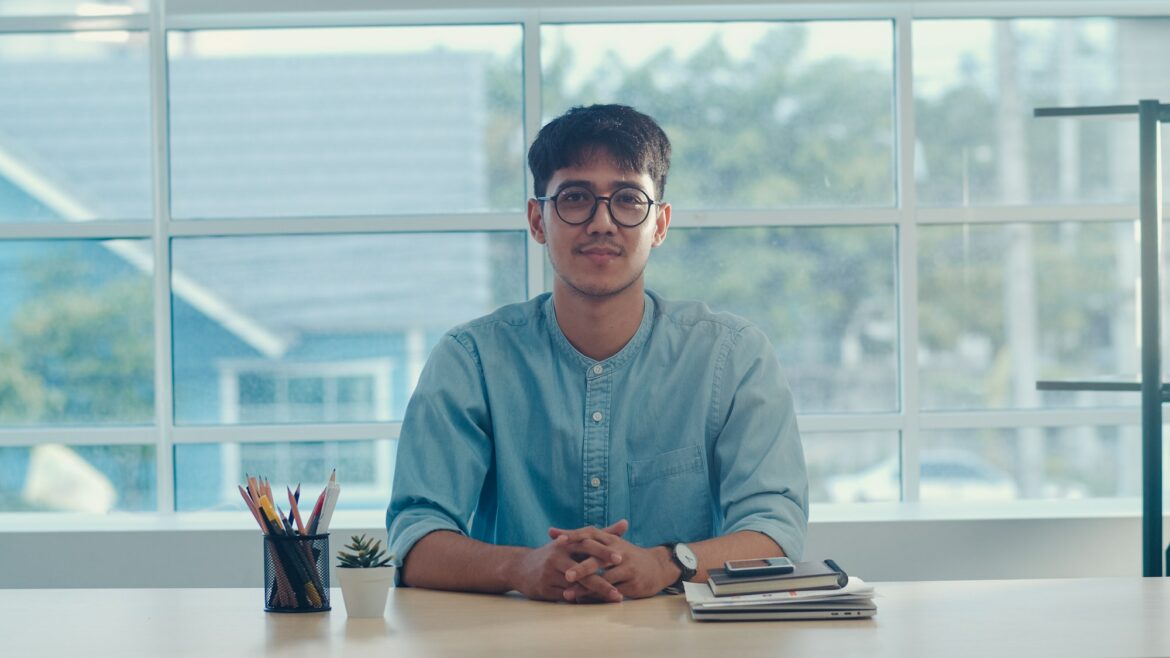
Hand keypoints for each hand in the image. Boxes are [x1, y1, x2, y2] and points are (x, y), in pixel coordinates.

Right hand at [504, 528, 623, 602]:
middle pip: (582, 569)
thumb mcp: (574, 542)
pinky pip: (566, 596)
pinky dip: (581, 599)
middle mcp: (557, 556)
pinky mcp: (544, 588)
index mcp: (566, 543)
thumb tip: (625, 523)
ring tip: (613, 599)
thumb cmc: (555, 554)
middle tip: (618, 590)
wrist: (521, 567)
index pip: (587, 545)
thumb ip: (601, 534)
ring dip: (595, 594)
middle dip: (601, 580)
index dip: (603, 552)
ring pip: (576, 586)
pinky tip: (595, 604)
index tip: (622, 558)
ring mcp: (549, 573)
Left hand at [551, 520, 677, 601]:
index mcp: (611, 539)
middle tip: (566, 575)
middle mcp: (619, 551)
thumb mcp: (610, 543)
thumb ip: (584, 540)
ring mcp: (627, 567)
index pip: (590, 534)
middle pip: (597, 558)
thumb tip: (553, 533)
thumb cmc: (626, 556)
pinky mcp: (632, 583)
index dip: (574, 535)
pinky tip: (586, 601)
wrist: (657, 567)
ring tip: (569, 594)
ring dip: (586, 587)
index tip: (557, 539)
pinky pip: (612, 591)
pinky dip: (597, 596)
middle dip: (581, 567)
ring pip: (604, 578)